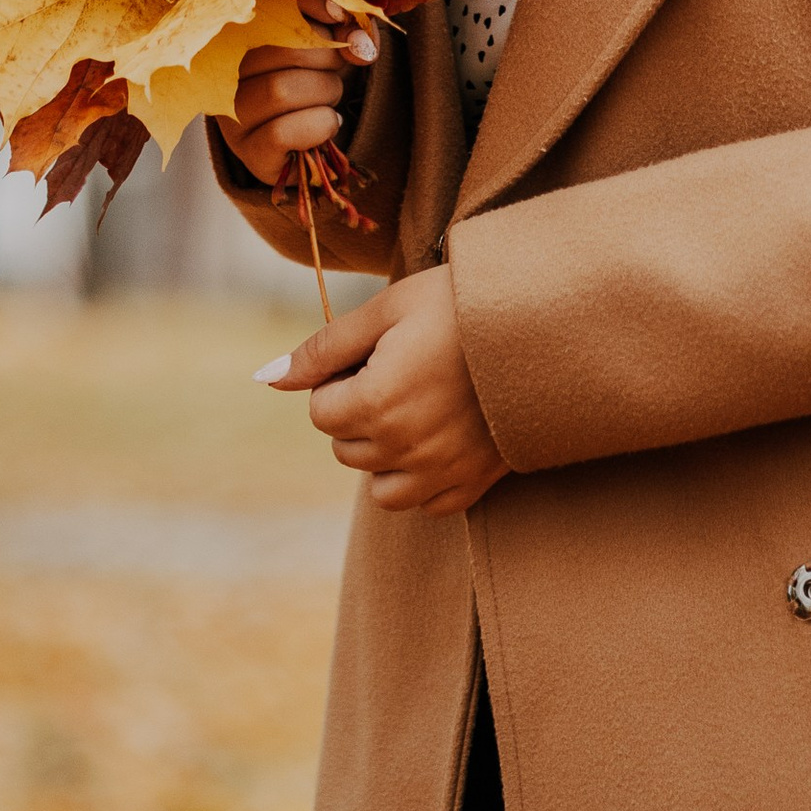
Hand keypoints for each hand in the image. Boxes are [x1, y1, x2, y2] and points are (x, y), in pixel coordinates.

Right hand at [214, 0, 379, 205]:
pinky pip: (282, 133)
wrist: (309, 142)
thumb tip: (358, 43)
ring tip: (327, 99)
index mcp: (242, 32)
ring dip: (325, 93)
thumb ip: (348, 29)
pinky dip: (319, 125)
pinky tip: (326, 123)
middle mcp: (223, 71)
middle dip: (327, 59)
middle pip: (282, 49)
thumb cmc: (315, 83)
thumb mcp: (333, 45)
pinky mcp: (248, 150)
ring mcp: (231, 114)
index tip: (340, 17)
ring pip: (280, 91)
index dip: (312, 2)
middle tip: (333, 70)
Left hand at [258, 266, 508, 517]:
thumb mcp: (387, 310)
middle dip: (360, 415)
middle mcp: (406, 446)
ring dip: (385, 455)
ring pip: (380, 489)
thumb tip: (268, 377)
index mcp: (377, 401)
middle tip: (401, 374)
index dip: (340, 380)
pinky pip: (427, 506)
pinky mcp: (474, 483)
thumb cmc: (458, 304)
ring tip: (416, 410)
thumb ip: (323, 348)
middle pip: (346, 450)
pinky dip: (423, 480)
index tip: (375, 356)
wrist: (542, 320)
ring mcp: (442, 471)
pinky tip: (440, 439)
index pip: (322, 412)